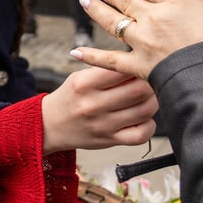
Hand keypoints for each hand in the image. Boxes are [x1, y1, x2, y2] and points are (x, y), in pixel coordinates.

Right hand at [41, 65, 156, 153]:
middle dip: (150, 82)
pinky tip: (144, 118)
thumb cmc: (70, 97)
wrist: (50, 125)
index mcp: (84, 83)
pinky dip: (149, 125)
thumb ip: (104, 70)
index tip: (139, 64)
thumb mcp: (79, 77)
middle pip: (139, 90)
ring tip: (148, 96)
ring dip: (152, 101)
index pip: (121, 69)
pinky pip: (141, 135)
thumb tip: (135, 61)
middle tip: (150, 79)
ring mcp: (103, 125)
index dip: (135, 65)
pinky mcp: (110, 141)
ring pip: (144, 110)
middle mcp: (93, 104)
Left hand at [71, 0, 202, 79]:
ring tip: (85, 1)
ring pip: (114, 22)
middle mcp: (155, 17)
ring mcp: (145, 42)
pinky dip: (91, 55)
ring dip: (97, 10)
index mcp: (176, 0)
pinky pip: (110, 60)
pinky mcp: (141, 66)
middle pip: (126, 0)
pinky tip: (75, 51)